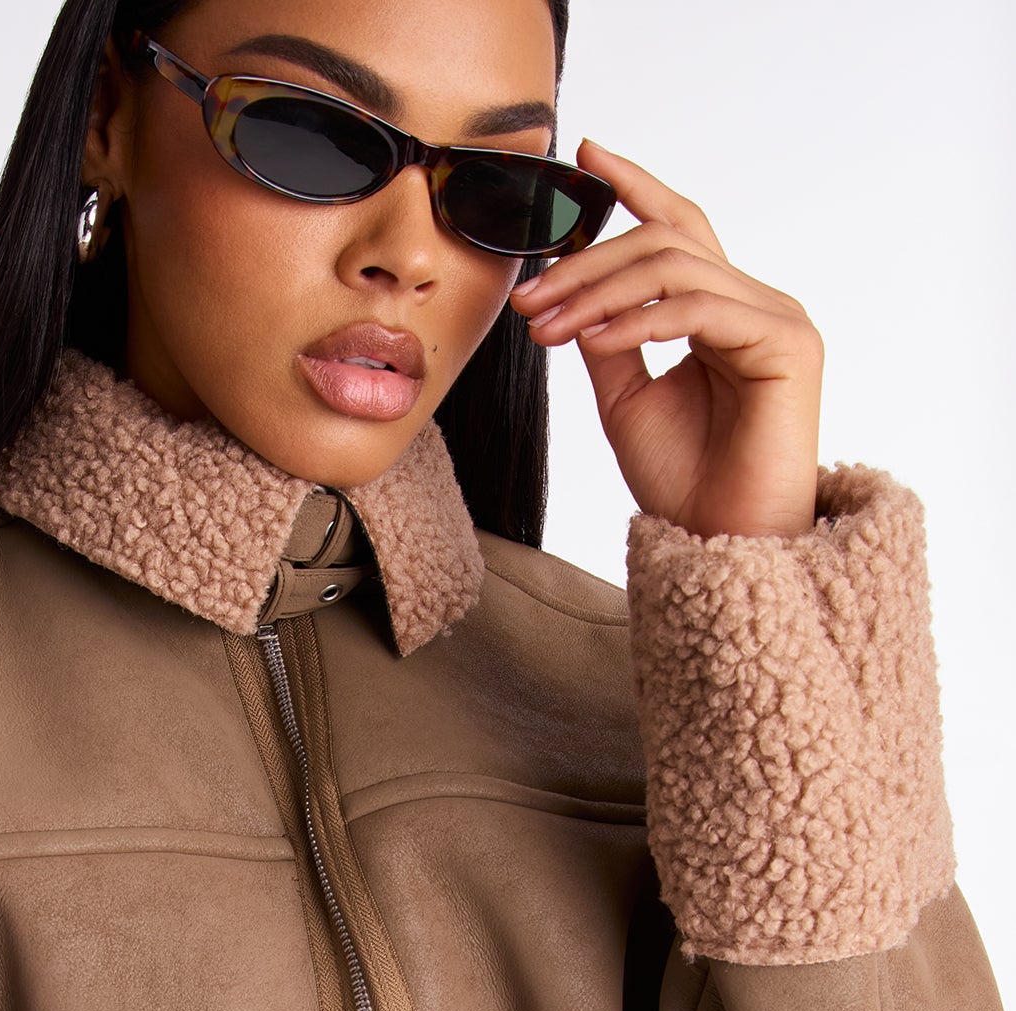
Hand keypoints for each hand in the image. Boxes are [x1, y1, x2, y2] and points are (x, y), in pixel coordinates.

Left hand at [508, 138, 824, 538]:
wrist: (722, 544)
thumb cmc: (684, 482)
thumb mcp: (625, 399)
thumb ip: (606, 339)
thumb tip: (569, 294)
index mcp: (722, 312)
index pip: (679, 229)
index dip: (635, 186)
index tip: (585, 157)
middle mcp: (756, 303)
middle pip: (666, 242)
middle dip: (587, 262)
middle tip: (529, 296)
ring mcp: (777, 318)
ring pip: (677, 266)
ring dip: (599, 292)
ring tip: (548, 327)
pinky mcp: (789, 342)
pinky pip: (700, 308)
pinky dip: (639, 319)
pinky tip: (594, 341)